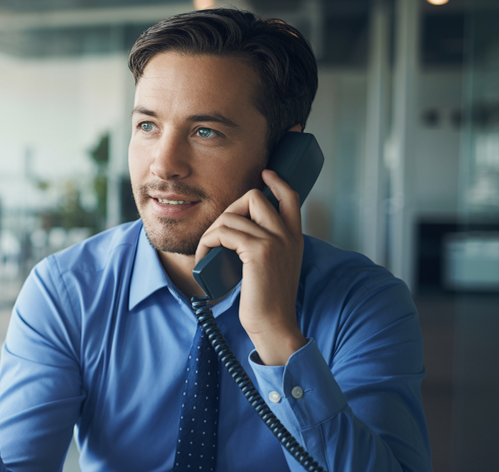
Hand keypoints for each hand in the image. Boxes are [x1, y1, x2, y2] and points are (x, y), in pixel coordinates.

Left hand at [194, 169, 307, 365]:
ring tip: (206, 252)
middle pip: (254, 197)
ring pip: (232, 216)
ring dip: (211, 233)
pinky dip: (207, 243)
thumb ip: (267, 244)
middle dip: (228, 210)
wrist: (274, 325)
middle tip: (217, 236)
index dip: (276, 181)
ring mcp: (275, 241)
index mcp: (295, 237)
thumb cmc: (268, 300)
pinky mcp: (259, 252)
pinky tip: (204, 259)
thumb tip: (240, 229)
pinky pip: (223, 233)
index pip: (291, 196)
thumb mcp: (274, 266)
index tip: (264, 173)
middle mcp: (288, 235)